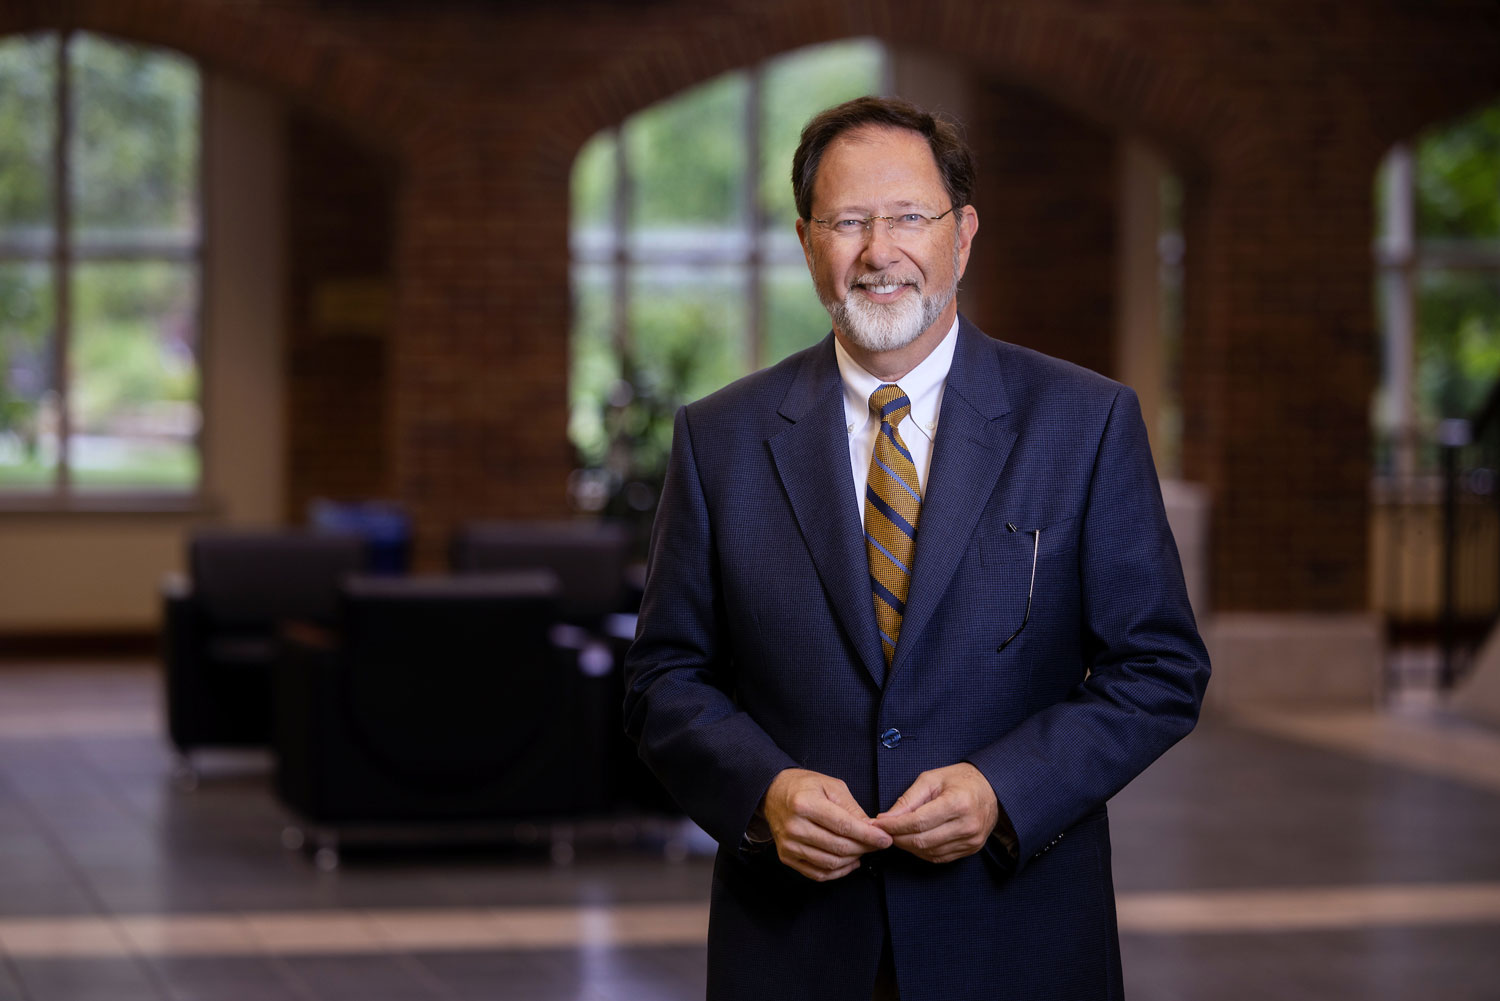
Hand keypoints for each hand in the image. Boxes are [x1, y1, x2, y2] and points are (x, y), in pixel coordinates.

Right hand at [760, 768, 892, 880]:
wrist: (772, 793)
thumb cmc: (804, 786)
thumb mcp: (831, 786)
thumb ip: (852, 808)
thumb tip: (872, 829)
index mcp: (805, 804)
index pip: (844, 826)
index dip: (867, 836)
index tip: (885, 839)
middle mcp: (794, 827)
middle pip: (838, 847)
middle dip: (864, 848)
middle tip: (877, 844)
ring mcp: (789, 844)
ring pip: (830, 863)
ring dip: (853, 860)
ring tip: (863, 850)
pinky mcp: (786, 857)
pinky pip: (817, 873)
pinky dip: (838, 872)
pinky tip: (849, 862)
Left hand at [873, 762, 998, 863]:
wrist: (991, 789)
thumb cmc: (959, 780)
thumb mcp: (931, 779)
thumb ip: (908, 800)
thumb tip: (886, 818)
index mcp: (958, 803)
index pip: (918, 822)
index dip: (894, 826)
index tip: (878, 823)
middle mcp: (967, 825)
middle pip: (922, 840)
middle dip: (897, 837)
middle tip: (883, 830)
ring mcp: (971, 841)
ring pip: (929, 852)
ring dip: (908, 846)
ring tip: (897, 834)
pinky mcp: (971, 849)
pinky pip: (939, 857)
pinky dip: (922, 851)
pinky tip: (914, 841)